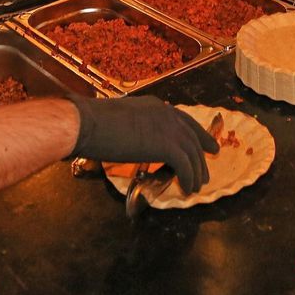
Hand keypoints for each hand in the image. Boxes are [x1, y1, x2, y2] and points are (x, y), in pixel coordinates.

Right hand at [66, 96, 219, 193]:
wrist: (88, 124)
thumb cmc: (94, 121)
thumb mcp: (121, 119)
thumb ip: (135, 127)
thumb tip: (136, 140)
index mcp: (155, 106)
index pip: (182, 120)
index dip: (196, 134)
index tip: (205, 144)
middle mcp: (166, 113)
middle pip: (192, 136)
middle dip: (201, 153)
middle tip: (206, 169)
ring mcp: (168, 129)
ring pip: (192, 153)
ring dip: (196, 172)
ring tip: (196, 186)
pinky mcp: (167, 146)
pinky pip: (185, 166)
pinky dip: (188, 178)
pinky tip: (187, 189)